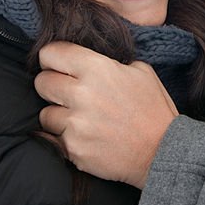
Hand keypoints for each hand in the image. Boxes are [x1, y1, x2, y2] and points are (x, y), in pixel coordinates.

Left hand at [35, 41, 177, 187]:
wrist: (163, 151)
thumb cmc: (154, 110)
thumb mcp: (140, 72)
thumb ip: (109, 63)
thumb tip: (86, 60)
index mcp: (98, 68)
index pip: (51, 52)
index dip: (53, 59)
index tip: (59, 66)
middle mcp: (82, 93)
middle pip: (41, 82)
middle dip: (53, 86)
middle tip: (68, 94)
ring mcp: (75, 124)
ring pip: (44, 113)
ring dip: (58, 116)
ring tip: (80, 120)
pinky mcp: (73, 149)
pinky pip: (53, 138)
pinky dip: (64, 138)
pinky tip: (84, 137)